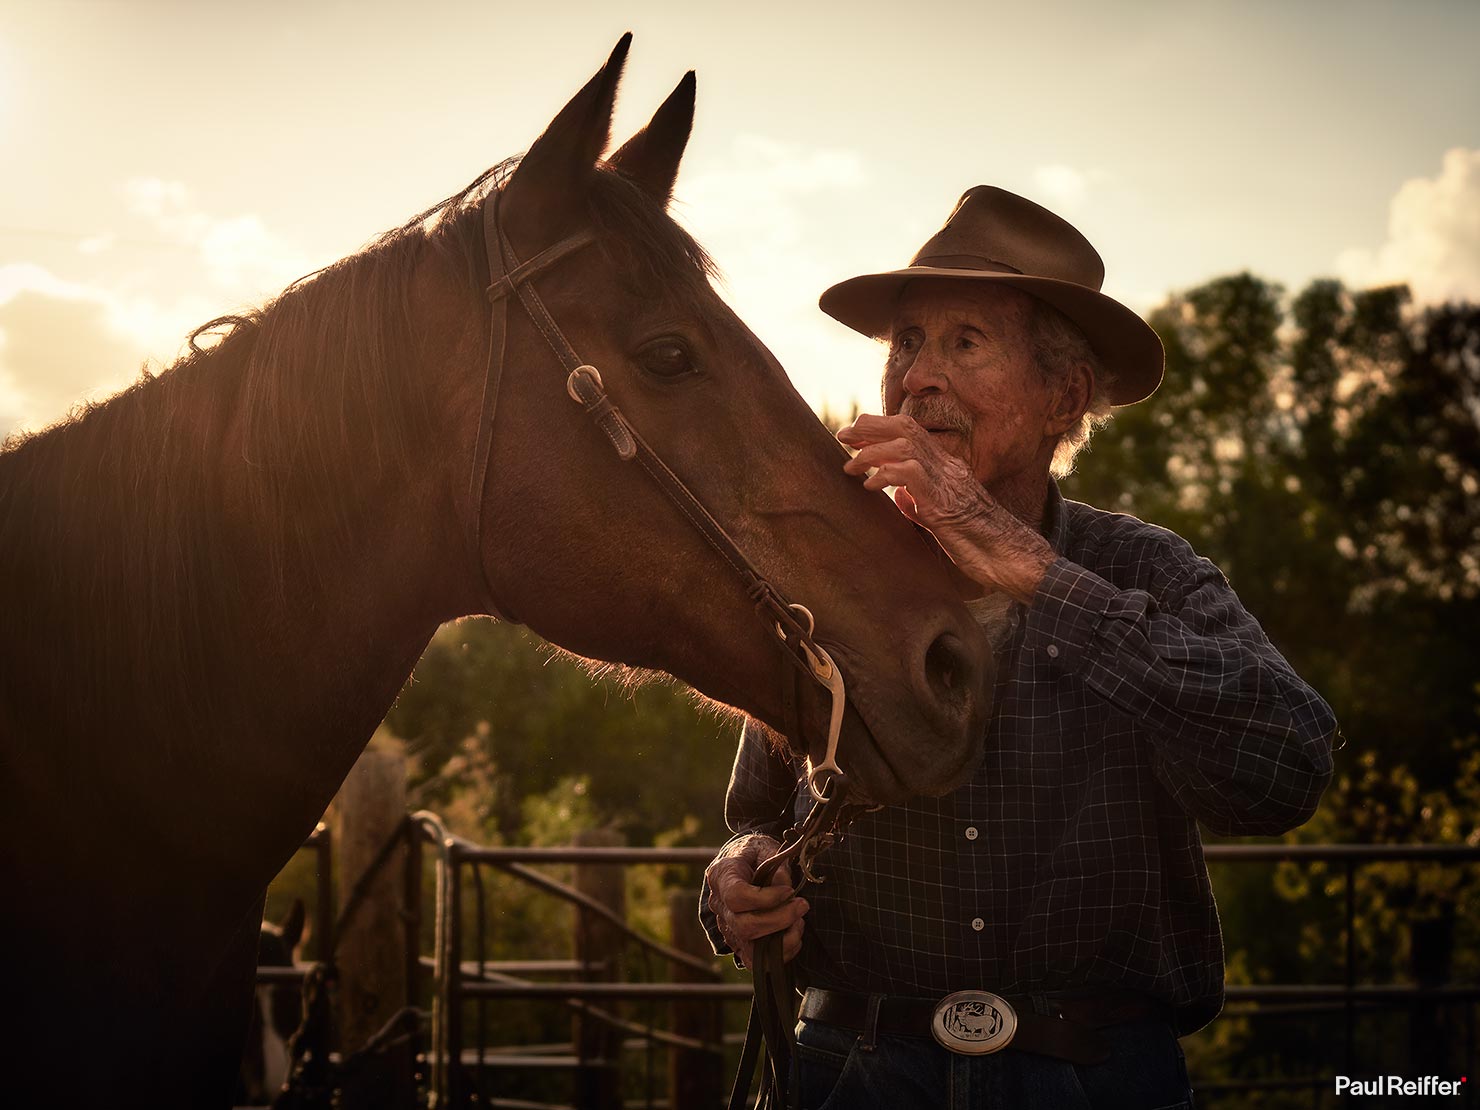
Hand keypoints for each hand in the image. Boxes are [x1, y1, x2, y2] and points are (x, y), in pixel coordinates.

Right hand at [704, 834, 807, 966]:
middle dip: (779, 920)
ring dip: (783, 939)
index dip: (766, 898)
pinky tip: (793, 935)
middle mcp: (719, 905)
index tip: (789, 891)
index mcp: (721, 876)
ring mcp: (727, 927)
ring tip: (800, 921)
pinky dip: (780, 953)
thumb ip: (775, 862)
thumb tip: (785, 886)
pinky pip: (756, 960)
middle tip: (802, 905)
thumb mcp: (764, 847)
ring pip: (750, 948)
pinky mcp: (738, 943)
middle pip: (743, 926)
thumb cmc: (754, 854)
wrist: (743, 863)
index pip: (736, 896)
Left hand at [837, 413, 1053, 602]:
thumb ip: (921, 503)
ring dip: (871, 451)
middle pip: (906, 427)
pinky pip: (909, 473)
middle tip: (842, 436)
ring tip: (851, 466)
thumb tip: (899, 495)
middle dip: (870, 427)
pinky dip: (884, 474)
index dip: (880, 428)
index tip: (854, 436)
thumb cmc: (981, 544)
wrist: (1011, 558)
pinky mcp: (944, 502)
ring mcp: (948, 482)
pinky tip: (871, 486)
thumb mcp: (943, 520)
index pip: (912, 434)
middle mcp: (948, 468)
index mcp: (948, 470)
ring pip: (904, 445)